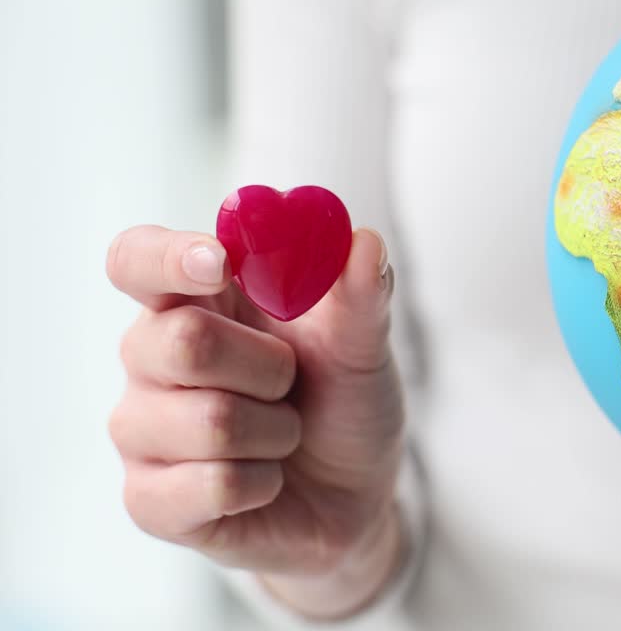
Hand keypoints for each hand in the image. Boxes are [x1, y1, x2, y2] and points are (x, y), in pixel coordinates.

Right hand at [106, 225, 404, 617]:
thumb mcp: (364, 346)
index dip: (168, 258)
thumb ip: (361, 293)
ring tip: (285, 435)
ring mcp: (141, 430)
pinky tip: (266, 481)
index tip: (219, 264)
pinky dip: (264, 482)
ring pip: (208, 421)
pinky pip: (212, 484)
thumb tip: (363, 240)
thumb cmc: (344, 405)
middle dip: (269, 366)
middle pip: (179, 340)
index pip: (136, 259)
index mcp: (194, 299)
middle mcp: (150, 357)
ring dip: (277, 432)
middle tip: (292, 381)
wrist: (356, 498)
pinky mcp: (148, 500)